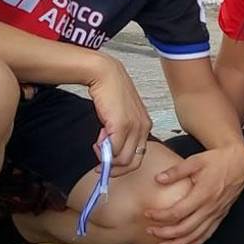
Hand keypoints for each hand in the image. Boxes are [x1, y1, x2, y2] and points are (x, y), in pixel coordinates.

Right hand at [86, 55, 152, 176]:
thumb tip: (110, 150)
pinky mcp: (122, 126)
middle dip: (116, 169)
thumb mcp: (121, 115)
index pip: (139, 155)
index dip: (123, 164)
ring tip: (98, 145)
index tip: (109, 165)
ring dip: (107, 159)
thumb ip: (120, 132)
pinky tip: (97, 140)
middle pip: (133, 162)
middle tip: (101, 167)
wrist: (106, 74)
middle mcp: (144, 128)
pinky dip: (103, 151)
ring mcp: (134, 128)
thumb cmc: (111, 93)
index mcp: (146, 126)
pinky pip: (113, 150)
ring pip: (123, 160)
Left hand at [144, 144, 243, 243]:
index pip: (177, 212)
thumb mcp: (195, 161)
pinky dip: (194, 243)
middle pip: (185, 228)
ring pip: (195, 236)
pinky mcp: (220, 216)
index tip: (147, 214)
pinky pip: (207, 234)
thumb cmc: (217, 160)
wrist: (240, 163)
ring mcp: (216, 214)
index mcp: (203, 194)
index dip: (160, 216)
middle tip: (150, 232)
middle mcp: (210, 207)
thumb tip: (158, 179)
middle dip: (165, 233)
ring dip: (177, 243)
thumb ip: (176, 171)